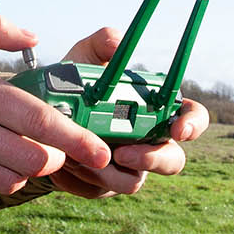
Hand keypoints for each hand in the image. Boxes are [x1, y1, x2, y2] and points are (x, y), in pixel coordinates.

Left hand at [46, 25, 208, 198]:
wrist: (39, 120)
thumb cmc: (72, 85)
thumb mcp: (82, 57)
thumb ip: (101, 43)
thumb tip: (117, 43)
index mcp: (155, 110)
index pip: (192, 118)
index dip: (193, 126)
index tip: (178, 130)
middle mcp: (149, 142)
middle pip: (173, 161)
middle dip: (152, 160)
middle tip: (124, 153)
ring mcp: (129, 169)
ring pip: (132, 181)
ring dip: (105, 169)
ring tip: (76, 153)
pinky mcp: (103, 186)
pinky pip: (100, 189)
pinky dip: (81, 177)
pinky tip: (64, 162)